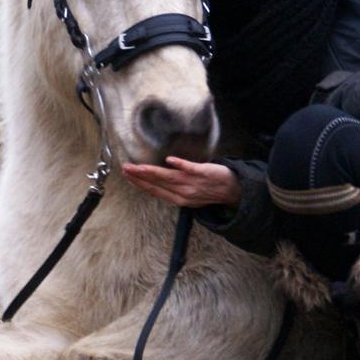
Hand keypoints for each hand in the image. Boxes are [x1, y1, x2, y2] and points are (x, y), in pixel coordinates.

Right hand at [121, 156, 242, 207]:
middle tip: (125, 169)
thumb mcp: (190, 196)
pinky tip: (169, 160)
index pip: (155, 191)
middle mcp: (184, 193)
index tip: (127, 176)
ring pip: (169, 178)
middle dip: (140, 177)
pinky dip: (180, 165)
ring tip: (138, 167)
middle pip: (158, 184)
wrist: (233, 189)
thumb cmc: (210, 191)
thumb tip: (157, 182)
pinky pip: (191, 168)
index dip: (140, 184)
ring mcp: (193, 183)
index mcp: (179, 199)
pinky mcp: (204, 172)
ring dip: (153, 172)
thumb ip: (174, 190)